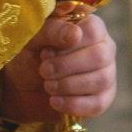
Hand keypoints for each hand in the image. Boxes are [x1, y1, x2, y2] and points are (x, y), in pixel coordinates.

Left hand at [0, 12, 116, 121]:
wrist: (23, 87)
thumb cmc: (29, 56)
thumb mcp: (33, 39)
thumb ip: (52, 30)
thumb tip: (75, 34)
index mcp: (90, 27)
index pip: (93, 31)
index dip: (69, 45)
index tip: (46, 53)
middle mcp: (104, 47)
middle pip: (100, 56)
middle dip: (66, 66)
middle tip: (44, 71)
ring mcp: (107, 73)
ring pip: (101, 80)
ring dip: (68, 85)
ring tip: (48, 86)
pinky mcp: (103, 97)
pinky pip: (99, 103)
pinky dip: (73, 104)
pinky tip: (55, 101)